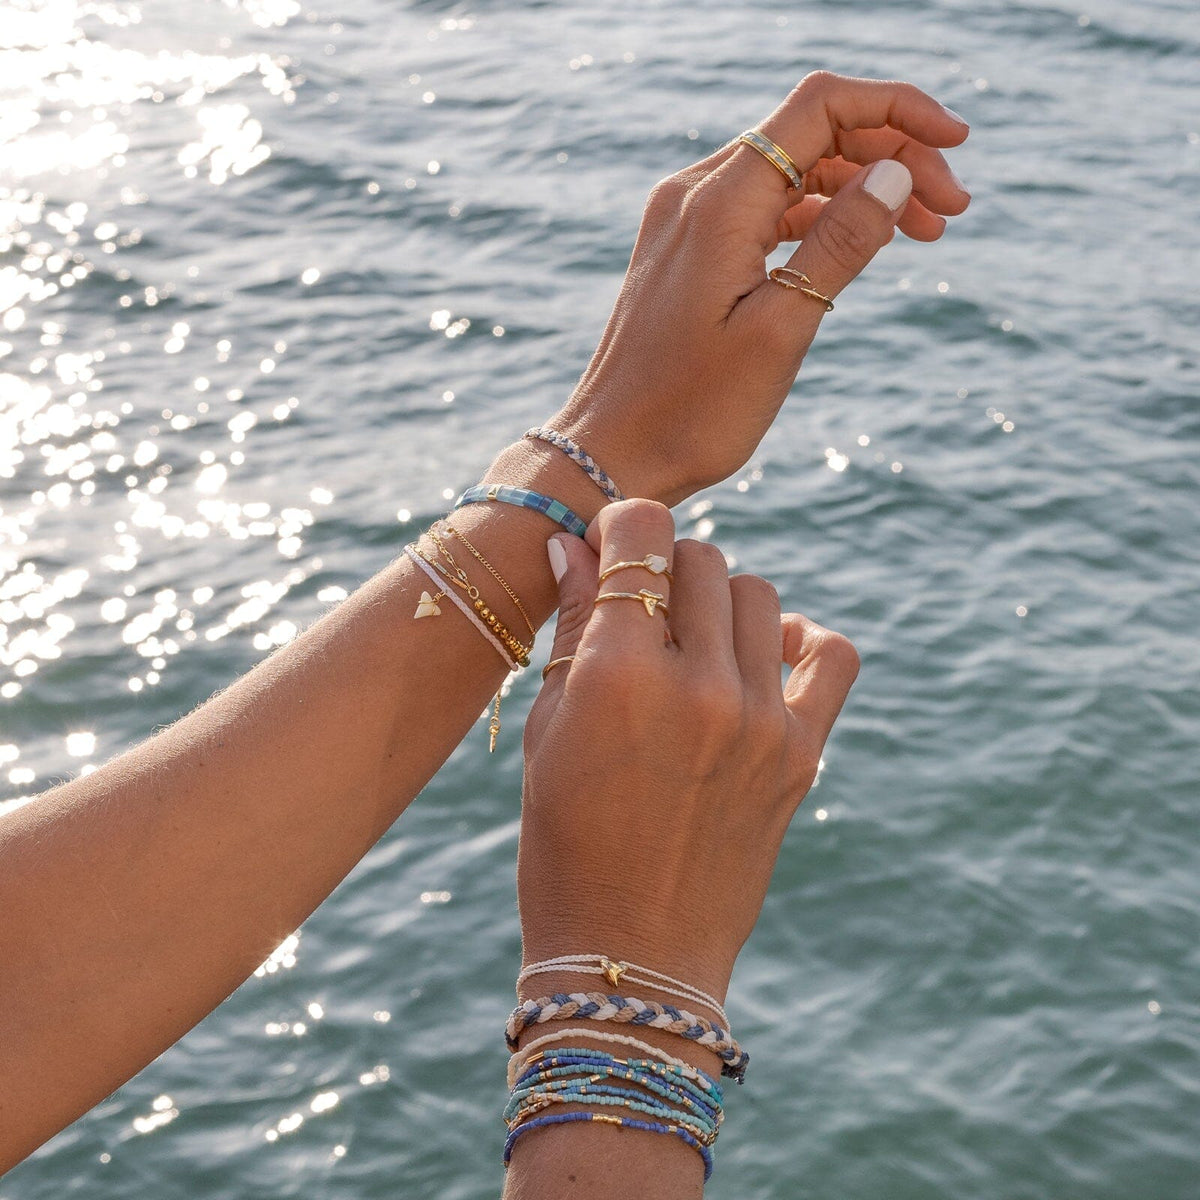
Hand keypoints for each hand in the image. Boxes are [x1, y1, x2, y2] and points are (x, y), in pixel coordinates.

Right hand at [518, 502, 859, 1001]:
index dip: (624, 528)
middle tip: (645, 611)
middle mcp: (700, 685)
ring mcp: (760, 719)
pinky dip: (801, 640)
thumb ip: (573, 627)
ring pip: (759, 594)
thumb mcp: (550, 730)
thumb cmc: (566, 842)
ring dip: (721, 603)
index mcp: (619, 674)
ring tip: (695, 645)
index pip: (644, 534)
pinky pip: (832, 655)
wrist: (632, 952)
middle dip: (664, 568)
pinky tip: (765, 658)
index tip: (614, 548)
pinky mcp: (803, 753)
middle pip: (701, 558)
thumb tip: (575, 548)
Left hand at [551, 71, 969, 505]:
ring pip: (792, 169)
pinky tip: (861, 244)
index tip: (960, 143)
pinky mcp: (687, 250)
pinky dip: (820, 216)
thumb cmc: (691, 411)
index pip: (821, 107)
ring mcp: (686, 219)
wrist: (614, 454)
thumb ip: (840, 246)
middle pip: (812, 132)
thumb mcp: (780, 331)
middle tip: (953, 211)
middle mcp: (695, 193)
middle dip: (891, 155)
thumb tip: (896, 175)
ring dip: (861, 187)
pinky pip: (765, 207)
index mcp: (719, 204)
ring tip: (926, 232)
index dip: (898, 109)